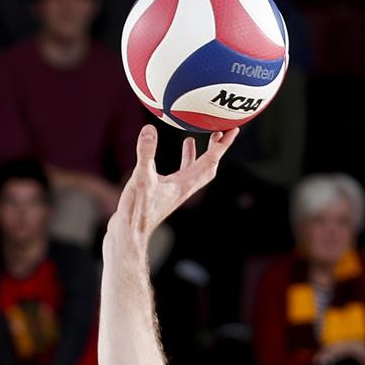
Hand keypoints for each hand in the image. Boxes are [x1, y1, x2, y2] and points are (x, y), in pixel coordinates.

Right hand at [104, 124, 240, 258]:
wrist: (130, 234)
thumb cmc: (138, 211)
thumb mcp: (141, 178)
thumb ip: (146, 153)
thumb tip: (149, 129)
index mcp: (185, 184)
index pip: (210, 160)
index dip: (223, 145)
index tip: (234, 130)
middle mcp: (184, 187)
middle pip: (207, 166)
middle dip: (215, 149)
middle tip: (218, 132)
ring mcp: (174, 191)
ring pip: (192, 170)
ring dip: (197, 155)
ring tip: (192, 138)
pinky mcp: (164, 194)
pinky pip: (178, 174)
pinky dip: (178, 162)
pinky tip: (165, 159)